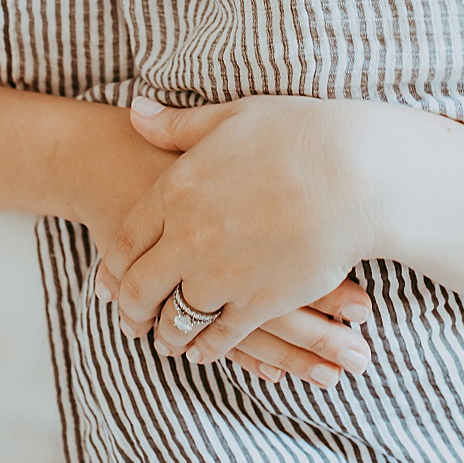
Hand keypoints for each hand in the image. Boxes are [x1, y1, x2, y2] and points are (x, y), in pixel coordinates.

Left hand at [105, 97, 376, 347]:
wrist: (354, 172)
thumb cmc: (295, 133)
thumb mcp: (230, 117)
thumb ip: (178, 126)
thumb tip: (134, 113)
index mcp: (178, 189)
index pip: (126, 241)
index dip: (113, 268)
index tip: (109, 283)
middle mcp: (191, 238)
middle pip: (141, 289)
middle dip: (131, 310)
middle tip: (131, 319)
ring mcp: (223, 275)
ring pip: (176, 321)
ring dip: (167, 334)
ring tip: (166, 338)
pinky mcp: (257, 304)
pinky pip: (218, 339)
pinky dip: (204, 349)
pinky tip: (201, 349)